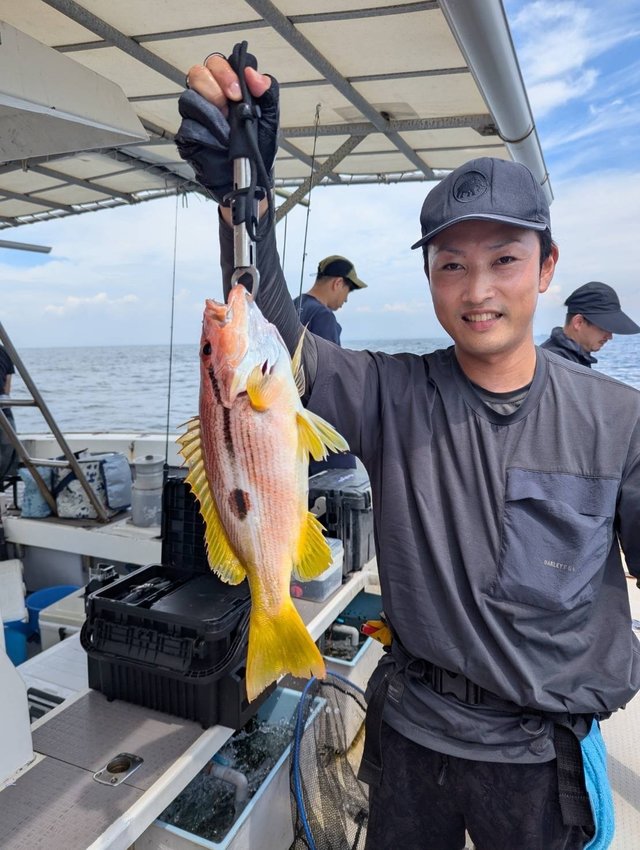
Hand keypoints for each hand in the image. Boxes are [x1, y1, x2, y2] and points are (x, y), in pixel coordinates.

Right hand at [176, 53, 278, 204]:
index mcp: (229, 89)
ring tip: (226, 127)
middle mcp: (210, 98)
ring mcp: (197, 116)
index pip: (220, 64)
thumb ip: (266, 94)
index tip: (239, 90)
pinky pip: (187, 124)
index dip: (227, 71)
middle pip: (199, 72)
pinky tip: (218, 140)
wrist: (251, 179)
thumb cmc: (259, 149)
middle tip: (232, 101)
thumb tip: (253, 74)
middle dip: (216, 84)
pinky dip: (204, 131)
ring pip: (189, 96)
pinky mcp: (188, 135)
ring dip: (209, 109)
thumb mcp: (270, 119)